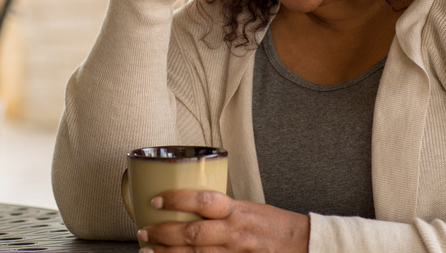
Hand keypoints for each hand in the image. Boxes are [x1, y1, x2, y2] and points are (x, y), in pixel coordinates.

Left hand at [138, 189, 309, 251]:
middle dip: (163, 233)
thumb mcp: (247, 207)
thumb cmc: (273, 224)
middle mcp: (235, 233)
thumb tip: (188, 205)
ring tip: (147, 249)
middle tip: (143, 231)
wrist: (302, 244)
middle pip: (193, 234)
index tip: (155, 200)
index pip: (203, 200)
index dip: (177, 199)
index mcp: (237, 211)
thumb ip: (220, 209)